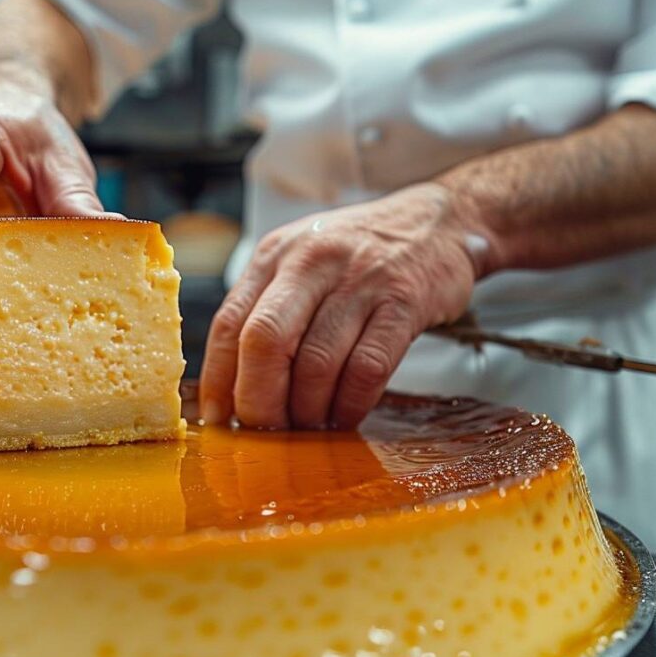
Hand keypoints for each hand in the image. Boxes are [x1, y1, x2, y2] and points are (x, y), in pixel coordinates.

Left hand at [199, 183, 479, 429]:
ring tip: (307, 429)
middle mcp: (311, 263)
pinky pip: (367, 369)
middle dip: (259, 401)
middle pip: (266, 342)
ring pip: (317, 363)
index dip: (219, 380)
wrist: (437, 223)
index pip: (230, 324)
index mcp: (275, 255)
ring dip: (308, 411)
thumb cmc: (359, 257)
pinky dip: (351, 404)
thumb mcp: (301, 265)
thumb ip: (266, 310)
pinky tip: (345, 417)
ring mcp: (360, 281)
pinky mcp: (404, 302)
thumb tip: (233, 388)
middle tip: (264, 433)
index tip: (218, 420)